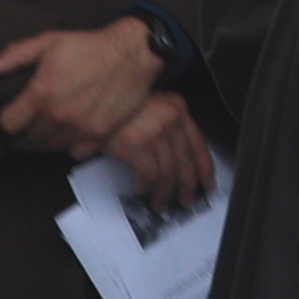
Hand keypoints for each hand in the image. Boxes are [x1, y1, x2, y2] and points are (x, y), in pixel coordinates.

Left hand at [0, 17, 161, 154]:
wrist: (132, 54)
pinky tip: (75, 129)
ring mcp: (80, 129)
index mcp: (41, 94)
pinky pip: (75, 152)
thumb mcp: (49, 42)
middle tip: (40, 112)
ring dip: (50, 135)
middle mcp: (58, 116)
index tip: (17, 110)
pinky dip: (72, 144)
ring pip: (51, 145)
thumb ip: (15, 56)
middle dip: (31, 125)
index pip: (9, 124)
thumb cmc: (90, 47)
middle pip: (30, 136)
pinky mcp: (99, 135)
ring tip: (56, 119)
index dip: (10, 116)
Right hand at [101, 89, 213, 214]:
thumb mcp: (149, 104)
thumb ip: (164, 125)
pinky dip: (146, 187)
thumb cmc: (118, 104)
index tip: (207, 184)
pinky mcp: (136, 145)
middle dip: (187, 186)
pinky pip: (149, 175)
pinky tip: (141, 191)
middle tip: (186, 201)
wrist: (91, 95)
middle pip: (186, 162)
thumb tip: (174, 158)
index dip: (204, 168)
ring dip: (165, 193)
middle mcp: (172, 119)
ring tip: (160, 203)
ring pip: (169, 173)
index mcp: (178, 108)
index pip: (199, 143)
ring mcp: (155, 131)